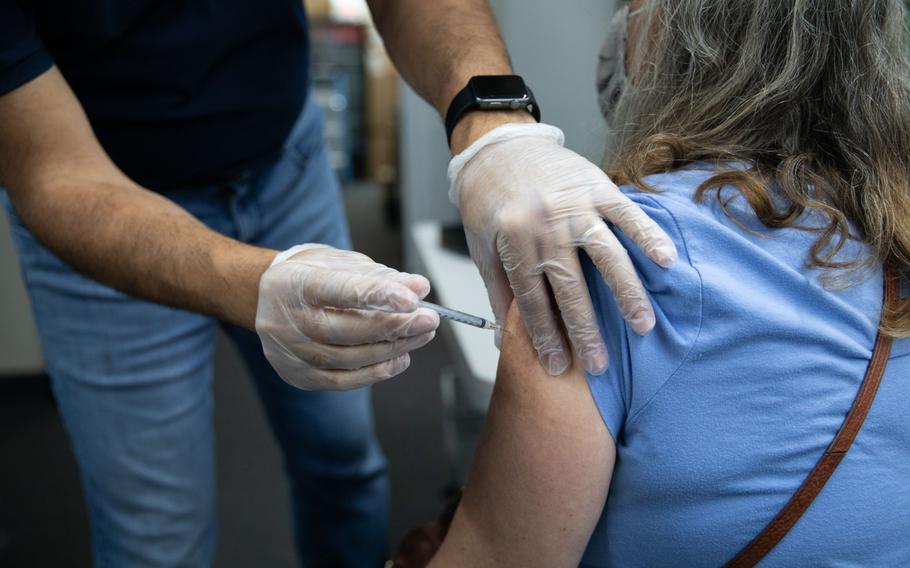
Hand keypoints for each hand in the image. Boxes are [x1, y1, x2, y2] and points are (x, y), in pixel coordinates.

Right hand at [256, 244, 439, 389]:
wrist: (262, 297)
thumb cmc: (307, 276)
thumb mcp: (339, 263)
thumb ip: (379, 276)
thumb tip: (419, 289)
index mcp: (296, 283)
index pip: (340, 290)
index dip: (378, 295)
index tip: (412, 299)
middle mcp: (288, 320)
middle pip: (348, 329)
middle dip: (396, 326)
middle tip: (429, 319)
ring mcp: (291, 351)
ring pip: (350, 358)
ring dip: (393, 349)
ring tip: (421, 335)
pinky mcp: (298, 375)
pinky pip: (343, 381)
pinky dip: (376, 372)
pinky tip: (401, 358)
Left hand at [449, 123, 676, 375]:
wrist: (498, 144)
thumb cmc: (488, 199)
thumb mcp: (482, 247)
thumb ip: (498, 291)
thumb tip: (505, 338)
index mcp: (513, 242)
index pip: (533, 300)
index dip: (546, 336)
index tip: (558, 366)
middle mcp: (545, 226)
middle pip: (571, 288)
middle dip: (586, 330)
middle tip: (600, 365)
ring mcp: (574, 205)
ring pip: (606, 256)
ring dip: (627, 293)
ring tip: (642, 324)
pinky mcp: (597, 186)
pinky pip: (627, 214)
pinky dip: (648, 236)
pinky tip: (666, 260)